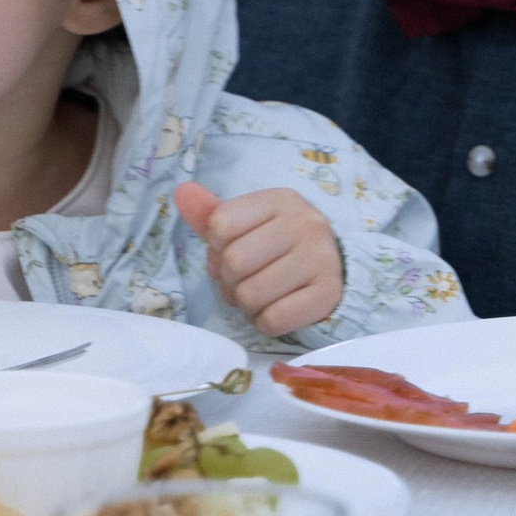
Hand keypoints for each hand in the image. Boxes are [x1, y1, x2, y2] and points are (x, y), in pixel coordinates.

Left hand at [175, 180, 346, 333]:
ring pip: (251, 295)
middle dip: (229, 281)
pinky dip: (264, 322)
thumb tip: (181, 193)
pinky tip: (274, 310)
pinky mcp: (328, 294)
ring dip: (246, 305)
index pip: (220, 224)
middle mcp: (305, 224)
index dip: (216, 248)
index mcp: (280, 200)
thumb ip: (212, 214)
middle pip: (234, 262)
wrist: (334, 268)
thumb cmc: (279, 246)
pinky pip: (273, 320)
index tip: (232, 252)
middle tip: (244, 282)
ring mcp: (321, 259)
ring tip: (259, 297)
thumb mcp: (249, 224)